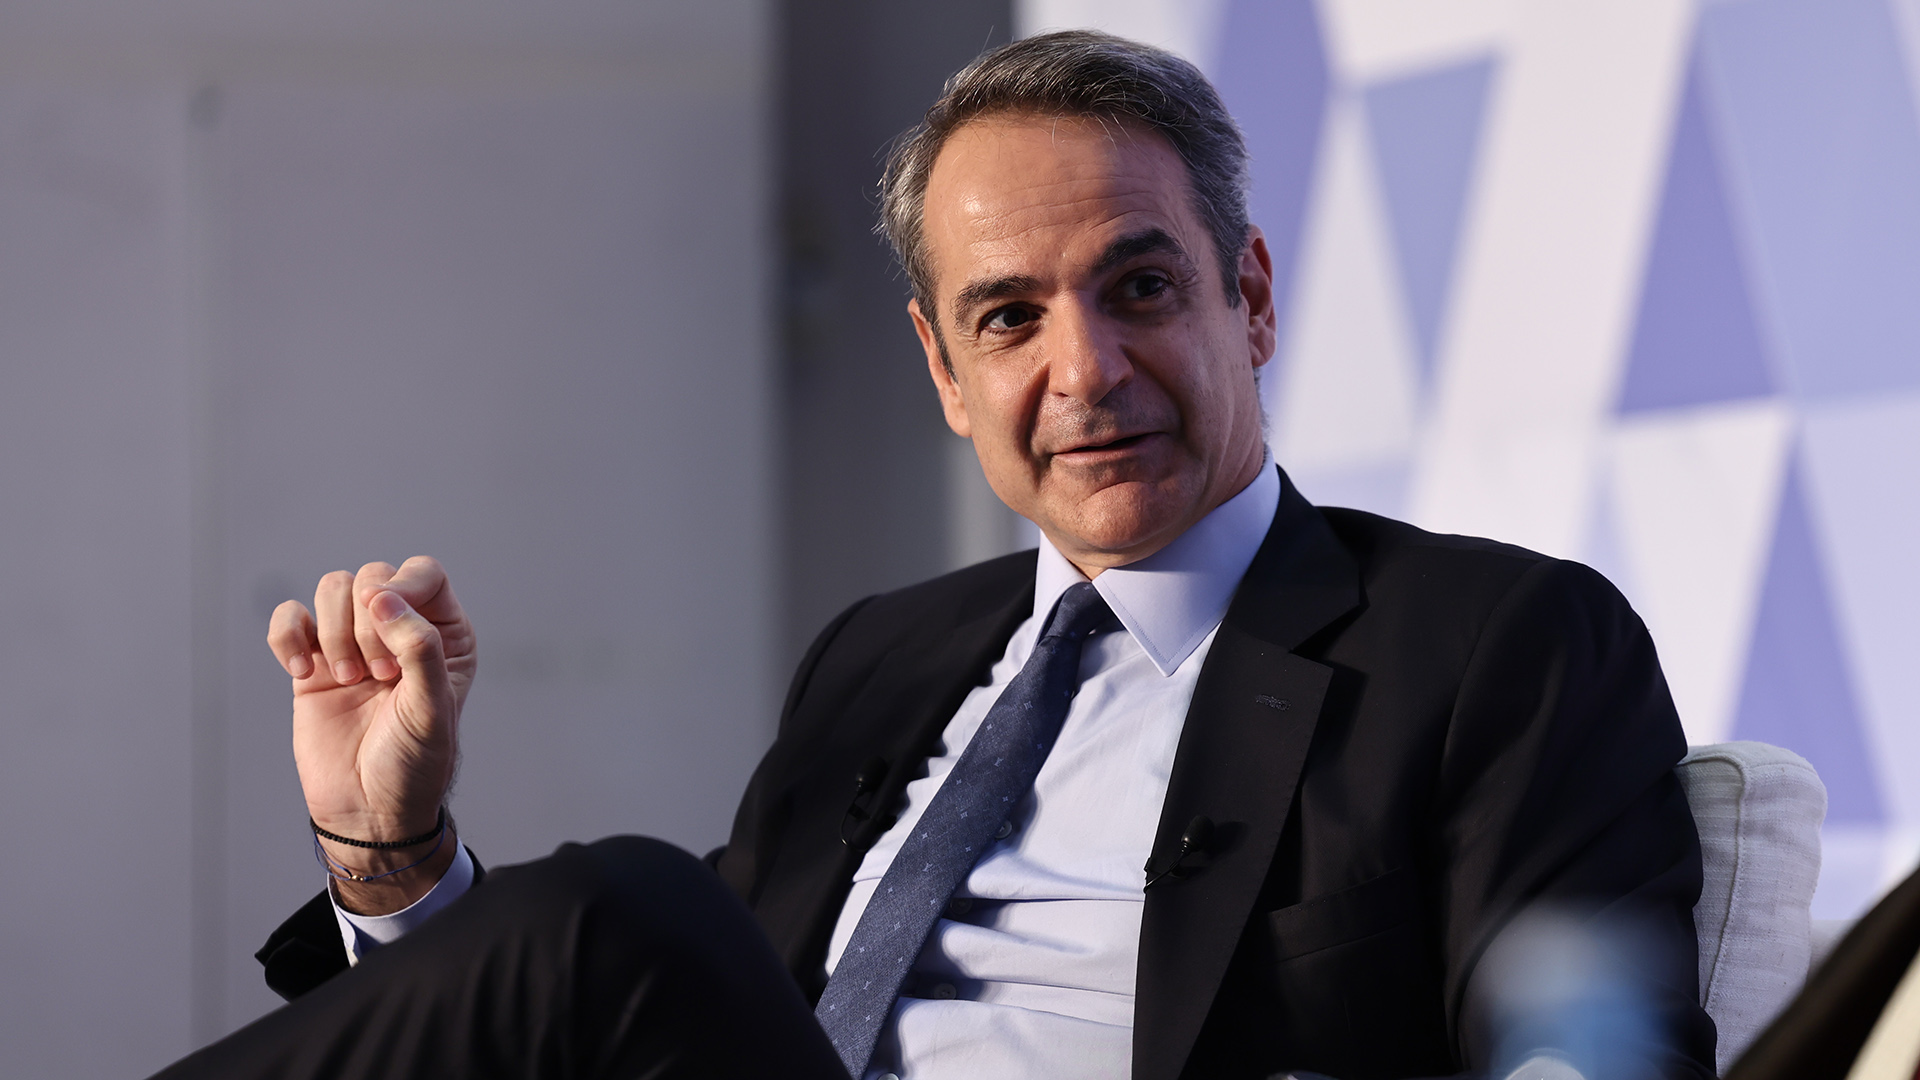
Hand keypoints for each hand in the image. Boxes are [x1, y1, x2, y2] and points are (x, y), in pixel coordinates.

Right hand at [267, 556, 475, 911]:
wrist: (369, 811)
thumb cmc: (413, 764)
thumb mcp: (432, 709)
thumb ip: (420, 648)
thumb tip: (383, 597)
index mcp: (443, 635)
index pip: (422, 574)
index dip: (401, 588)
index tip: (388, 629)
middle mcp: (399, 631)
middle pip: (373, 578)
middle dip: (368, 624)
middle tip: (379, 677)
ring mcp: (353, 644)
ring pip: (333, 588)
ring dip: (334, 631)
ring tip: (350, 679)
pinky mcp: (312, 663)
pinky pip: (291, 618)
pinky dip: (288, 635)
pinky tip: (302, 671)